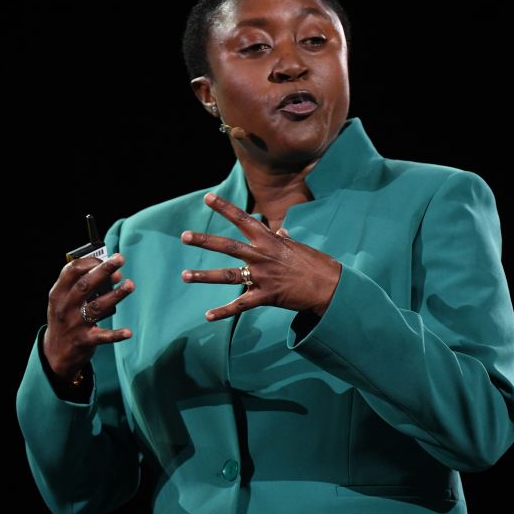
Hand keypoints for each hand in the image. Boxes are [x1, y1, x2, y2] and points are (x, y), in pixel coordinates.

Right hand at [43, 253, 135, 380]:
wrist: (55, 353)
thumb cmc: (66, 318)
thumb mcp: (67, 301)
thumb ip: (88, 287)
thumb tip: (116, 275)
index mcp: (58, 294)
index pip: (71, 271)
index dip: (89, 262)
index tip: (106, 257)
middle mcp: (64, 307)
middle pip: (85, 285)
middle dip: (103, 270)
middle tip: (120, 259)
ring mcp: (74, 324)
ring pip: (96, 307)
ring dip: (115, 295)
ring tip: (130, 284)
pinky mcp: (83, 341)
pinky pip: (102, 336)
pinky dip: (115, 334)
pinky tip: (128, 332)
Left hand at [180, 192, 340, 320]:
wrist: (330, 287)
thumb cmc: (316, 264)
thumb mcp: (298, 247)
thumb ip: (283, 239)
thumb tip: (279, 231)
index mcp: (269, 240)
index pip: (243, 219)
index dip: (225, 208)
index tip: (207, 197)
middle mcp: (262, 256)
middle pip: (228, 246)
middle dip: (204, 241)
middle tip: (184, 236)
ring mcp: (262, 277)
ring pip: (228, 275)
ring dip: (204, 276)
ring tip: (184, 276)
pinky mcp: (266, 297)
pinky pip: (240, 305)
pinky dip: (223, 311)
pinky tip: (207, 315)